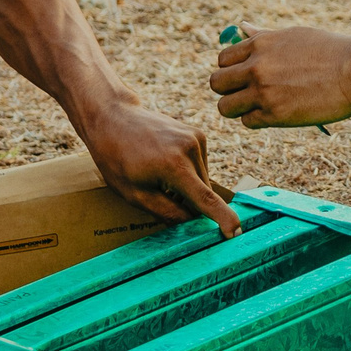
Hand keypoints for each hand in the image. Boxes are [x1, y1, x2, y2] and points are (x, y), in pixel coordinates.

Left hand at [85, 103, 237, 236]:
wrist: (113, 117)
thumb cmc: (117, 158)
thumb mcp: (134, 194)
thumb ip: (167, 212)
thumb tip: (193, 222)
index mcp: (174, 166)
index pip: (205, 199)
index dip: (223, 219)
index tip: (236, 233)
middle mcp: (191, 148)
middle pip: (203, 192)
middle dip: (189, 203)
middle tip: (161, 195)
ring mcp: (196, 138)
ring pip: (203, 179)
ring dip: (188, 187)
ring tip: (159, 175)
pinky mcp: (197, 133)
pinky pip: (199, 165)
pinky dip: (188, 172)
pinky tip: (166, 164)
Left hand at [209, 25, 350, 128]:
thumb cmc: (331, 51)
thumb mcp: (295, 35)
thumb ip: (264, 36)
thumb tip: (242, 27)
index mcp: (260, 43)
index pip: (223, 59)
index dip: (232, 70)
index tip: (246, 76)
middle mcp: (256, 66)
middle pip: (217, 83)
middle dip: (228, 90)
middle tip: (247, 94)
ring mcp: (263, 91)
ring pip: (226, 107)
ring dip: (239, 109)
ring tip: (259, 107)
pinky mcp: (275, 114)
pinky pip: (247, 122)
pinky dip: (258, 121)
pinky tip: (277, 114)